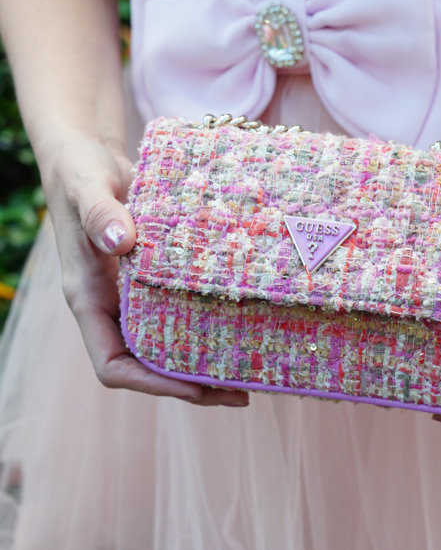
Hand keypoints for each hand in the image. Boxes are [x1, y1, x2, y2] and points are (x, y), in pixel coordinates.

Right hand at [42, 131, 248, 406]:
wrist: (88, 157)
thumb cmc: (81, 173)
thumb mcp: (89, 189)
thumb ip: (100, 215)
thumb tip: (120, 242)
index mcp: (89, 299)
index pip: (112, 363)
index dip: (150, 382)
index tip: (193, 387)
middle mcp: (111, 306)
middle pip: (147, 365)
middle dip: (189, 384)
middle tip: (241, 392)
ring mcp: (132, 296)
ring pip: (166, 344)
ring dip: (203, 363)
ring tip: (251, 374)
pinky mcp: (153, 280)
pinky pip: (179, 313)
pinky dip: (208, 325)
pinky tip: (243, 327)